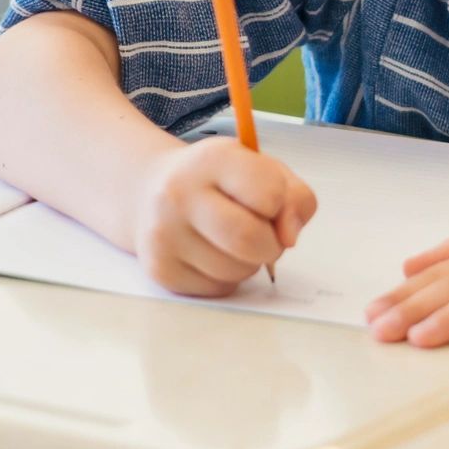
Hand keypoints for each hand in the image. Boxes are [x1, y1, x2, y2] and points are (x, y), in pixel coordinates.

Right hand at [130, 137, 317, 296]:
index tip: (271, 203)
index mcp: (212, 160)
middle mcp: (179, 194)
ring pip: (237, 271)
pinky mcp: (160, 269)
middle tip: (265, 234)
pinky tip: (212, 253)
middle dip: (271, 245)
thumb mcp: (264, 169)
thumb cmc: (221, 180)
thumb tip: (289, 237)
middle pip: (249, 241)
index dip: (281, 206)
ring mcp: (164, 234)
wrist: (152, 190)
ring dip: (250, 262)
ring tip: (232, 240)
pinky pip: (219, 288)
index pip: (269, 196)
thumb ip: (296, 198)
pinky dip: (228, 277)